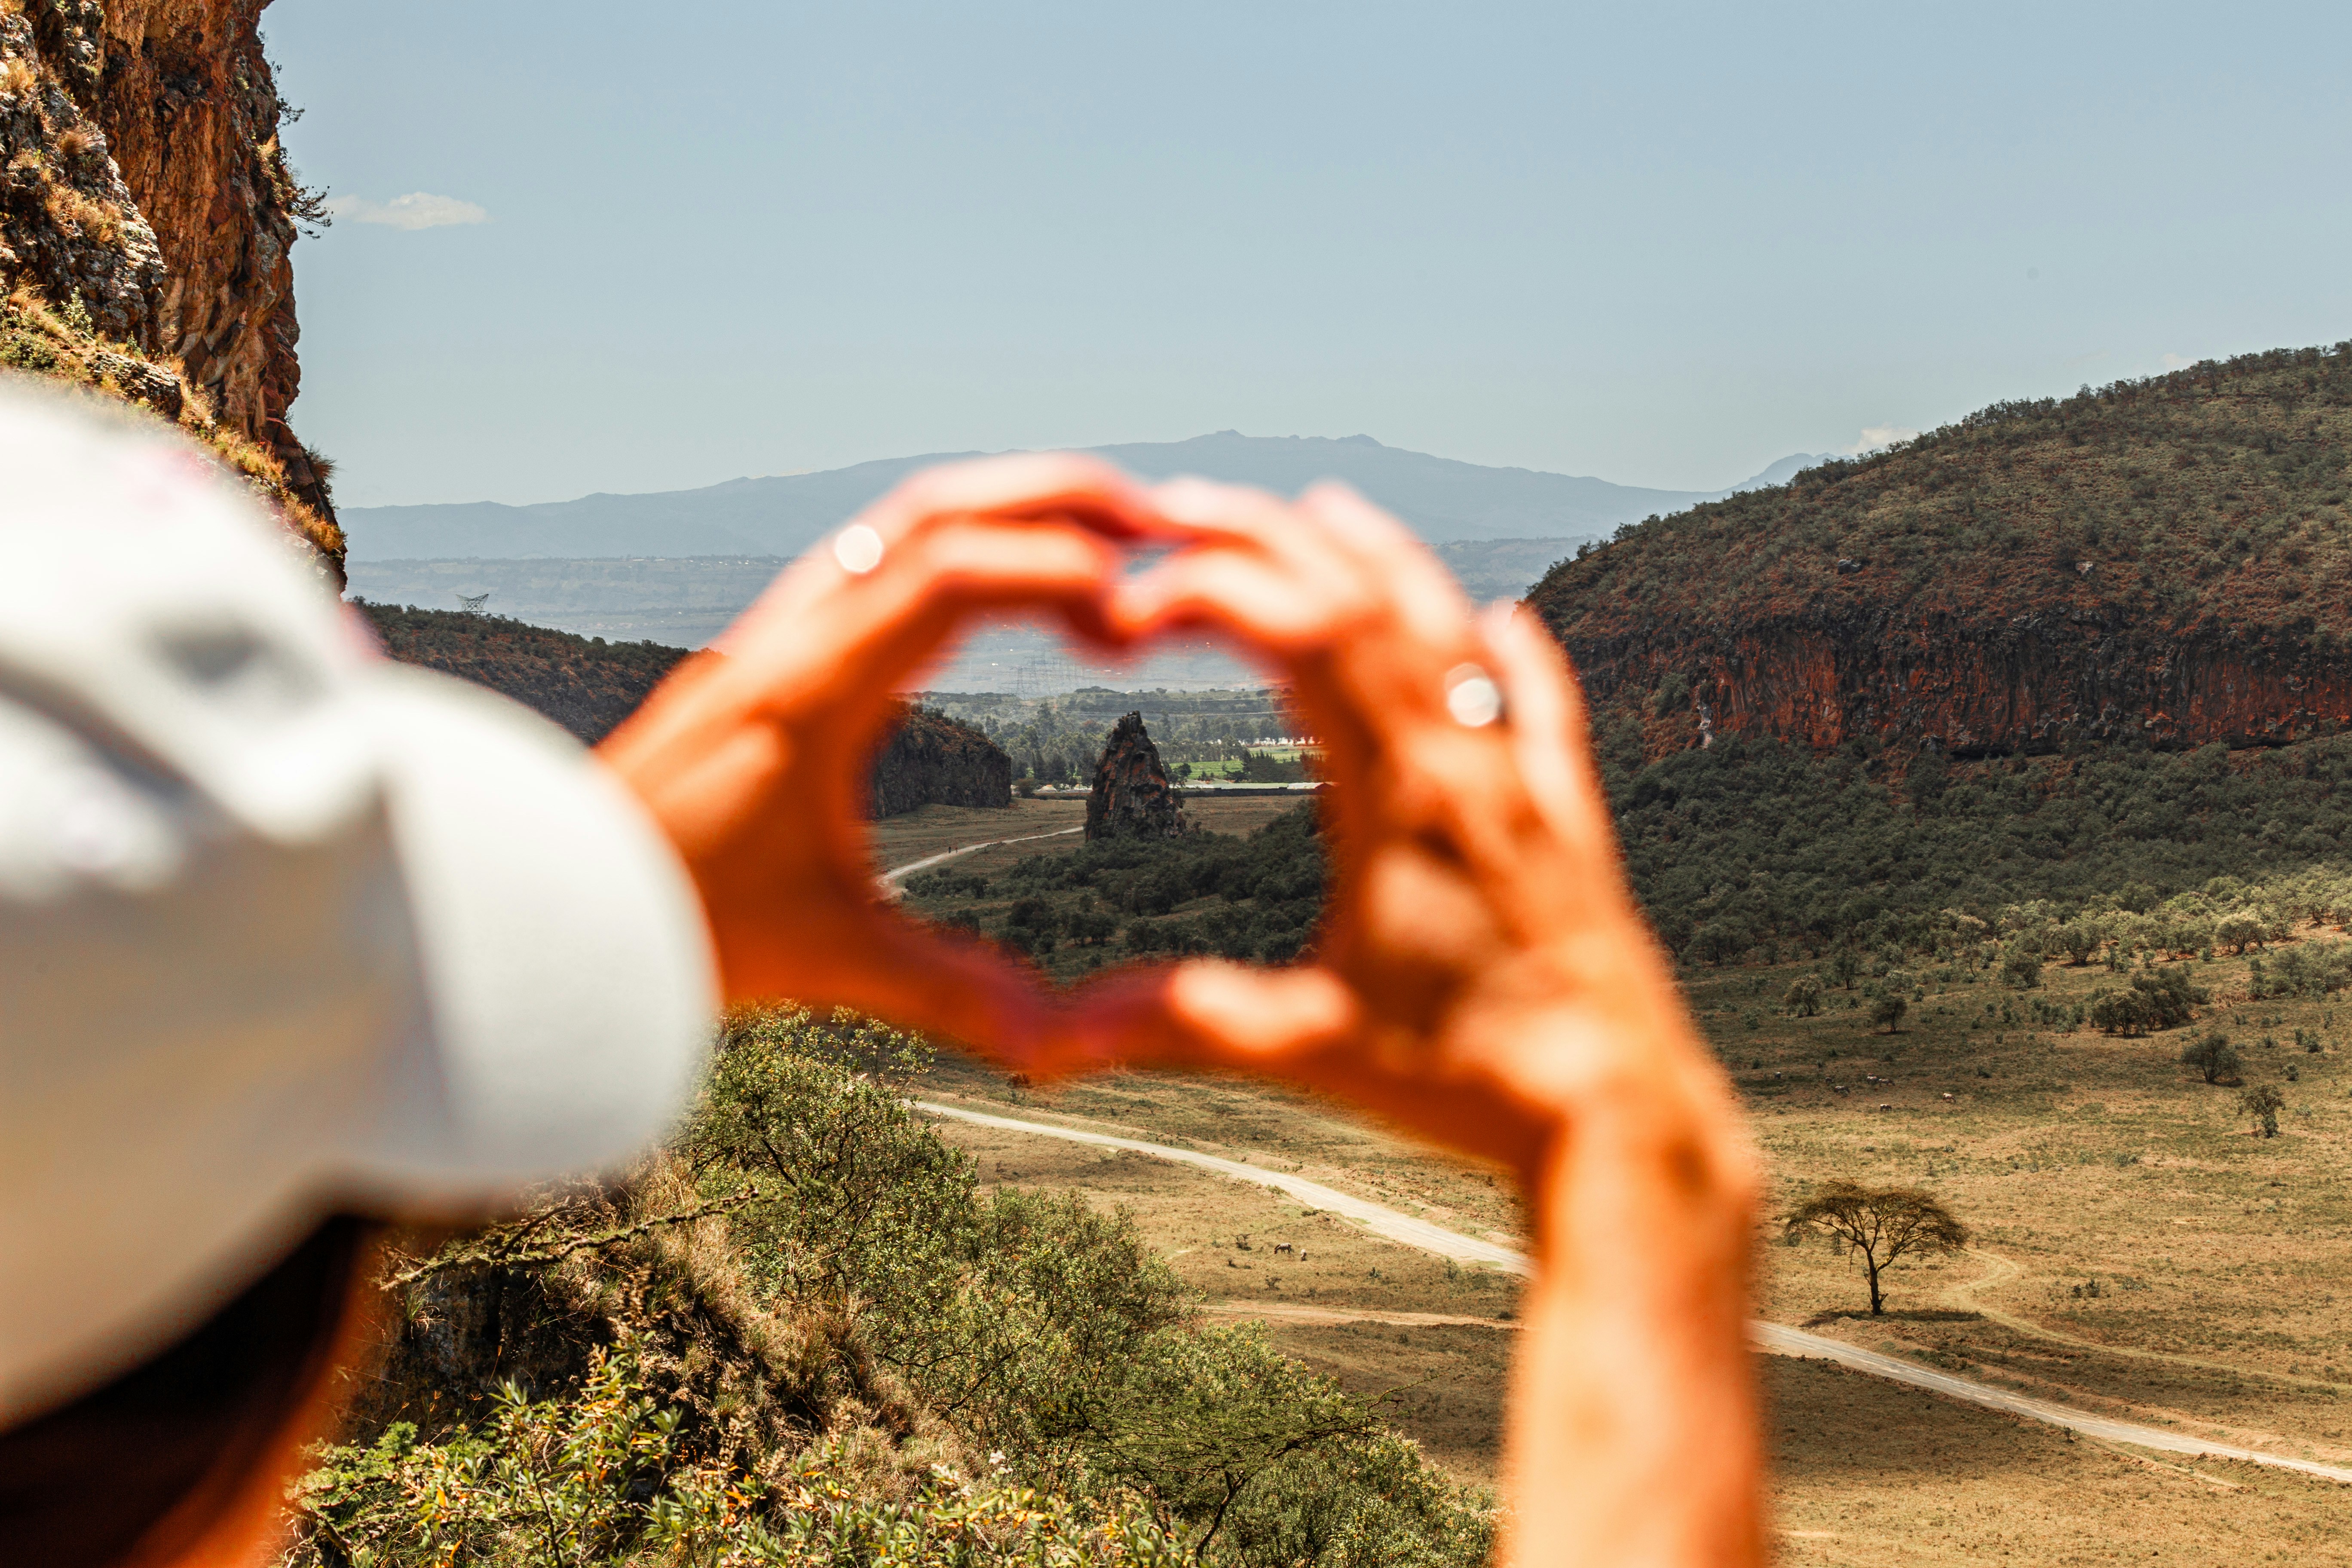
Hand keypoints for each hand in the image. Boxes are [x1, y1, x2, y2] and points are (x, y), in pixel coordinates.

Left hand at [596, 454, 1158, 1047]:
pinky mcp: (764, 652)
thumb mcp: (828, 960)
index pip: (950, 578)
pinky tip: (1000, 573)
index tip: (1134, 612)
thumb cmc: (673, 931)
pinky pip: (869, 554)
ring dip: (1004, 509)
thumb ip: (947, 992)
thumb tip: (1056, 1042)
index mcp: (811, 697)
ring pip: (897, 521)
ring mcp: (770, 636)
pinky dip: (954, 540)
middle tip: (1156, 521)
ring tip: (1100, 536)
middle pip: (933, 511)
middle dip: (1055, 500)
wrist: (544, 906)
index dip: (1056, 575)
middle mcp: (788, 641)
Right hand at [1085, 480, 1764, 1567]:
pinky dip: (1522, 658)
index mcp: (1403, 799)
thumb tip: (1041, 1041)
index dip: (1210, 592)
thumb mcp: (1307, 1050)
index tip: (1128, 602)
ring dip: (1382, 561)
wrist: (1622, 1123)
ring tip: (1325, 508)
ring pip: (1454, 636)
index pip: (1303, 636)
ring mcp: (1529, 791)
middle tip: (1181, 505)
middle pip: (1368, 604)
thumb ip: (1177, 1025)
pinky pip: (1547, 714)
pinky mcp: (1573, 829)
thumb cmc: (1468, 1089)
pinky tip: (1509, 621)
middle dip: (1268, 538)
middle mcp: (1472, 768)